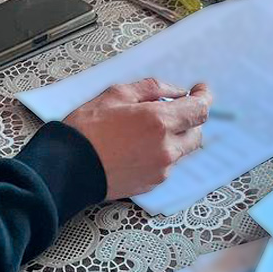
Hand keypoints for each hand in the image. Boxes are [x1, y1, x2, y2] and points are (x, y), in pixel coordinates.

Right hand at [65, 78, 211, 199]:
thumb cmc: (87, 130)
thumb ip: (152, 88)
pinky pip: (167, 165)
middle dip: (189, 118)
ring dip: (174, 137)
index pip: (199, 110)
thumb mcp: (117, 93)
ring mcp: (161, 168)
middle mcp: (165, 147)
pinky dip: (161, 153)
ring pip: (182, 150)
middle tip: (172, 108)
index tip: (201, 91)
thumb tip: (175, 92)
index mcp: (159, 121)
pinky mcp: (152, 183)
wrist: (69, 166)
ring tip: (147, 129)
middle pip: (196, 132)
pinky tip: (139, 146)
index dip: (204, 97)